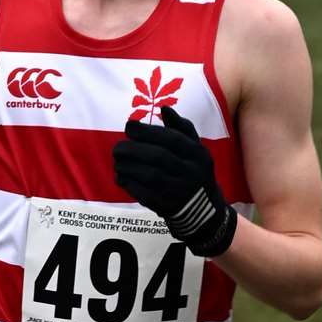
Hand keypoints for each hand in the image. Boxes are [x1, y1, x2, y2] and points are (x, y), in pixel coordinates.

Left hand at [112, 105, 236, 258]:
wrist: (204, 212)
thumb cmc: (195, 172)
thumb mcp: (195, 149)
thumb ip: (181, 128)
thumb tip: (164, 109)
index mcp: (198, 154)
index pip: (172, 139)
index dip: (148, 132)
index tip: (129, 127)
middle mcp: (192, 172)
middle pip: (159, 157)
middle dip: (134, 150)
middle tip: (117, 147)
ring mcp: (181, 192)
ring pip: (151, 176)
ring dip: (129, 167)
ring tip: (117, 162)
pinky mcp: (169, 207)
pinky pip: (145, 194)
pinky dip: (130, 185)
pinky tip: (121, 177)